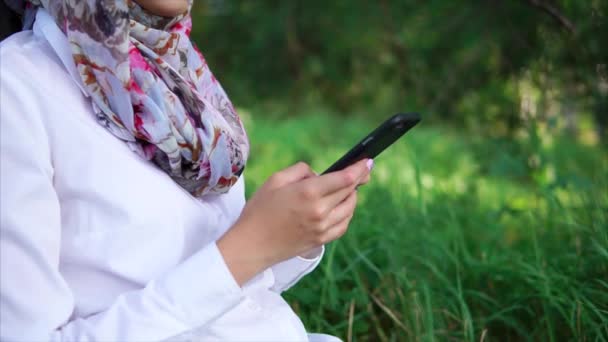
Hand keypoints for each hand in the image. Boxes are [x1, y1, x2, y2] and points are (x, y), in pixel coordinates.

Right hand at [217, 159, 371, 284]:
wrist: (251, 245)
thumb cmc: (259, 210)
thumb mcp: (275, 180)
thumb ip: (301, 170)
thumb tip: (319, 173)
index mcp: (308, 192)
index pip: (345, 178)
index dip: (360, 168)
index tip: (368, 162)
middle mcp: (320, 210)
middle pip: (350, 191)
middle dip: (359, 179)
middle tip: (363, 171)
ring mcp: (322, 228)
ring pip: (350, 208)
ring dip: (352, 196)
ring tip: (348, 189)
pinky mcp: (321, 240)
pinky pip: (343, 225)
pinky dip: (346, 214)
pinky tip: (341, 208)